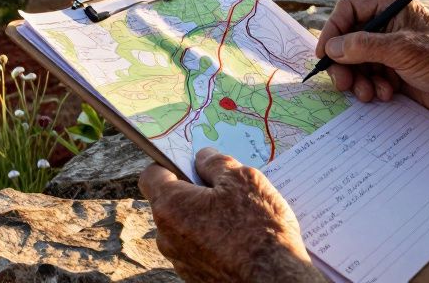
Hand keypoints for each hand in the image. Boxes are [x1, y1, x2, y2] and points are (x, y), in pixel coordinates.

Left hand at [139, 148, 324, 282]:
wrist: (276, 280)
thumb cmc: (259, 229)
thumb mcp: (243, 179)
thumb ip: (216, 162)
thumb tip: (203, 157)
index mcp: (170, 206)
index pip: (152, 176)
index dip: (170, 164)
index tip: (191, 163)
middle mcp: (167, 236)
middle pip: (171, 202)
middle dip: (194, 192)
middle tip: (225, 190)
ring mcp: (180, 260)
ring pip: (186, 227)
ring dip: (205, 218)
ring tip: (239, 217)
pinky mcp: (195, 277)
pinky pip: (198, 249)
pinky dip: (213, 241)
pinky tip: (239, 239)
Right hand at [315, 0, 428, 119]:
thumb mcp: (403, 49)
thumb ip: (363, 46)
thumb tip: (332, 48)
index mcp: (392, 9)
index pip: (349, 11)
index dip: (333, 30)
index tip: (324, 54)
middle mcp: (388, 28)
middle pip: (347, 40)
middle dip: (343, 63)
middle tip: (342, 83)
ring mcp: (391, 52)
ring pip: (355, 64)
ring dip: (358, 80)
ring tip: (369, 93)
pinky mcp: (395, 74)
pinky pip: (369, 79)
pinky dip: (371, 89)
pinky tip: (386, 95)